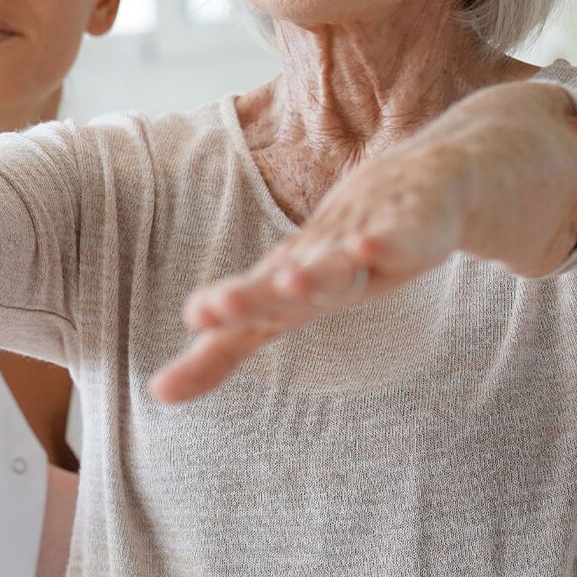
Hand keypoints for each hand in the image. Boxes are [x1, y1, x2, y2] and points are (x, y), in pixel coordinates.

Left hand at [150, 137, 466, 404]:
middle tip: (214, 309)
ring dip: (311, 274)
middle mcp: (316, 261)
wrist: (420, 183)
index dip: (219, 318)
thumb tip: (156, 393)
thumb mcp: (282, 308)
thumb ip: (222, 351)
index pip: (246, 308)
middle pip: (280, 284)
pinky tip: (366, 249)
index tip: (188, 326)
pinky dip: (380, 246)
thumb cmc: (337, 252)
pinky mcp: (408, 232)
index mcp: (284, 285)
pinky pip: (395, 243)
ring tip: (287, 281)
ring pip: (334, 264)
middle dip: (250, 297)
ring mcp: (362, 243)